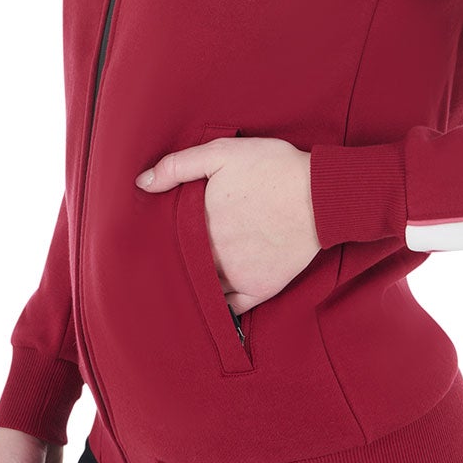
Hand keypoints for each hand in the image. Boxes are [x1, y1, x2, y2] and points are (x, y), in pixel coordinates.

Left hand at [135, 137, 321, 312]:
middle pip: (183, 266)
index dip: (158, 240)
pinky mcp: (261, 288)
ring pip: (204, 289)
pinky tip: (214, 302)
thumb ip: (179, 165)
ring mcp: (237, 276)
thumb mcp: (222, 153)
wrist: (321, 193)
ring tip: (185, 282)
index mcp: (199, 224)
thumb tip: (142, 183)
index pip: (167, 241)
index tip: (152, 239)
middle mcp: (214, 256)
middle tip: (162, 264)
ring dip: (194, 285)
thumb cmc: (272, 168)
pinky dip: (220, 307)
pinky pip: (232, 309)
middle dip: (174, 263)